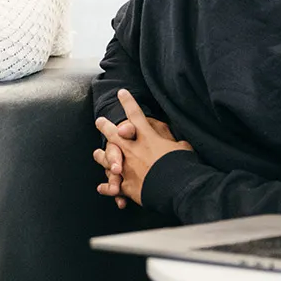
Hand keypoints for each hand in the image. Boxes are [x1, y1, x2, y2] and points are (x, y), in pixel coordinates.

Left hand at [94, 90, 191, 207]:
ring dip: (102, 156)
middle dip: (105, 126)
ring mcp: (128, 168)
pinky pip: (114, 186)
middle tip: (99, 121)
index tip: (121, 93)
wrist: (176, 188)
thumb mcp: (183, 148)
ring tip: (96, 153)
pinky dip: (108, 187)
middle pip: (114, 134)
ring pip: (108, 159)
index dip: (128, 103)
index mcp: (148, 139)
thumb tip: (178, 144)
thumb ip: (176, 144)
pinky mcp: (127, 185)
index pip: (136, 116)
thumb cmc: (182, 166)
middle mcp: (134, 150)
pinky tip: (102, 187)